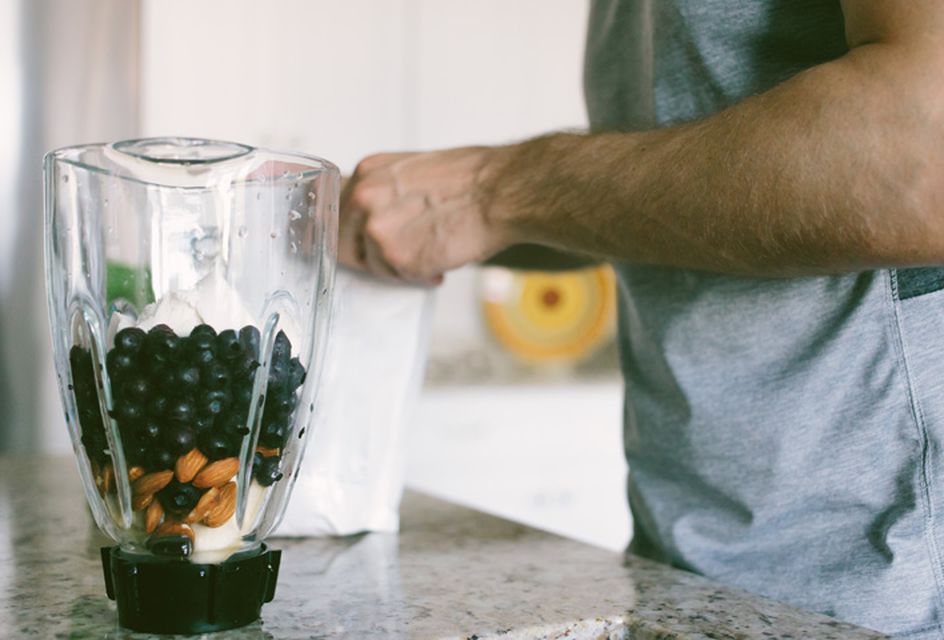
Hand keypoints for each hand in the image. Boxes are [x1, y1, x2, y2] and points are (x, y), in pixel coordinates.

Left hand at [339, 146, 512, 284]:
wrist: (501, 191)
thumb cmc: (472, 179)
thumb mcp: (412, 169)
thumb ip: (385, 192)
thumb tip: (375, 216)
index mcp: (368, 172)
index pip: (339, 214)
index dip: (353, 235)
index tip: (364, 246)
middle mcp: (365, 198)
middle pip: (345, 245)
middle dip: (372, 258)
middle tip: (400, 258)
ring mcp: (379, 229)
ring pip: (375, 266)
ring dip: (401, 268)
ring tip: (432, 252)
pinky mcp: (399, 257)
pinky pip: (400, 278)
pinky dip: (421, 277)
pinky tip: (441, 263)